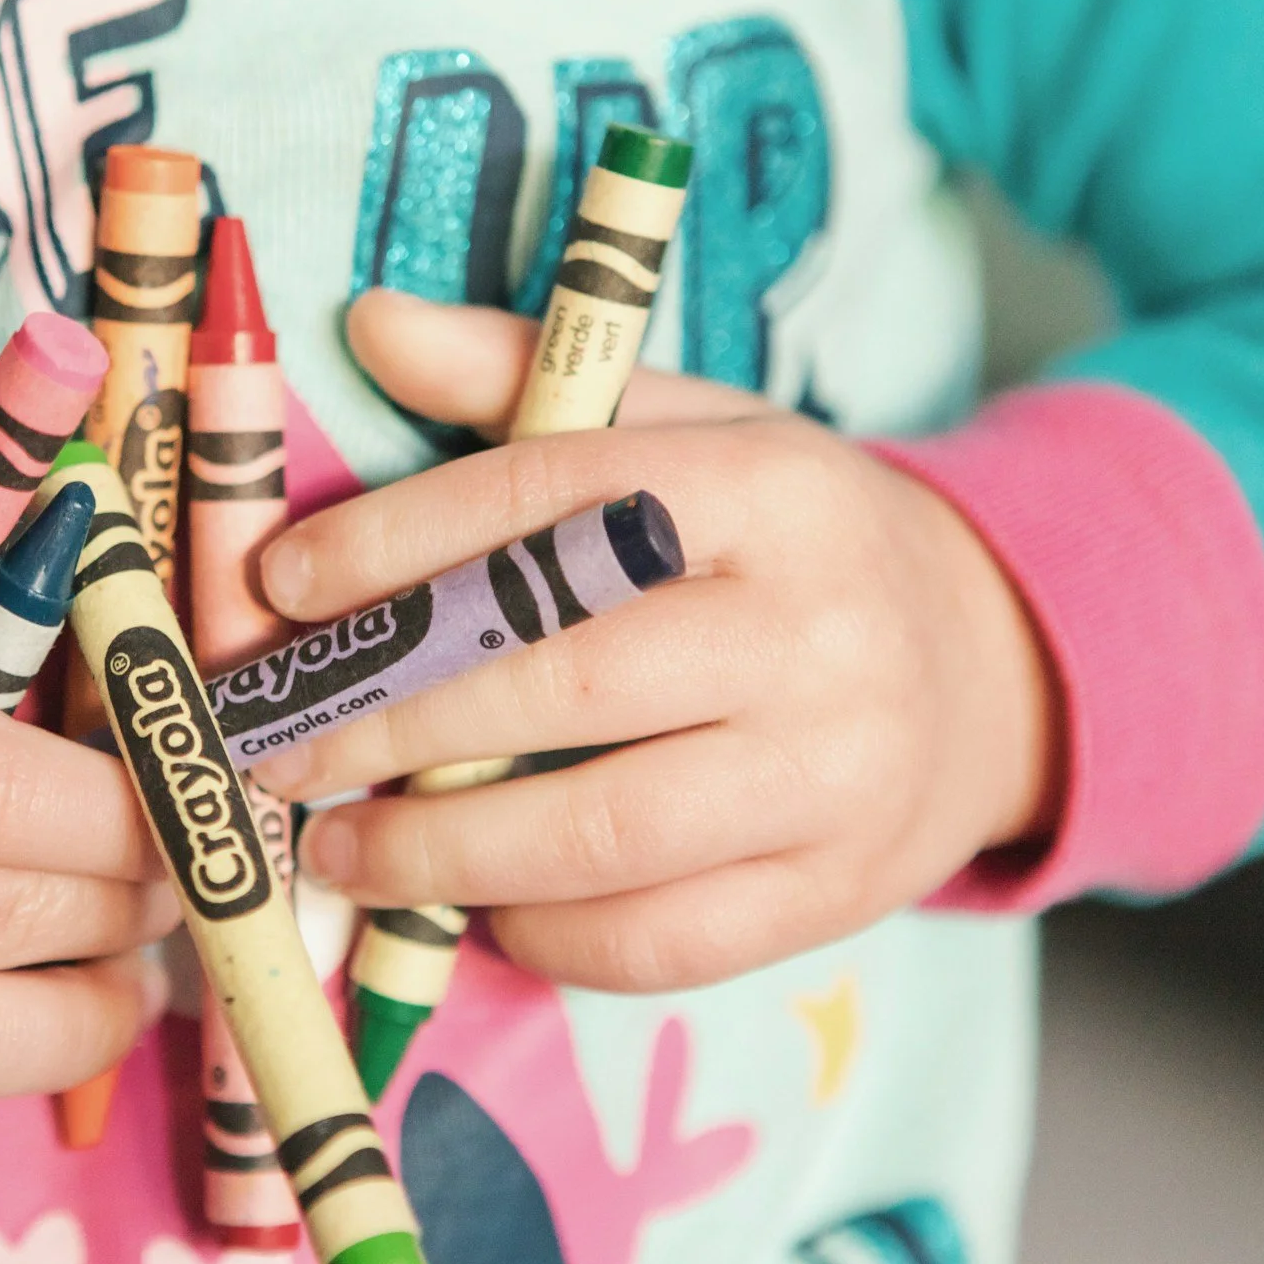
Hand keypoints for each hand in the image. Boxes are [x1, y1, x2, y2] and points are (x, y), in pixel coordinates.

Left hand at [248, 290, 1062, 992]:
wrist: (987, 666)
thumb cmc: (785, 542)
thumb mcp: (687, 432)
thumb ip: (529, 382)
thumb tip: (370, 323)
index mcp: (769, 489)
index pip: (553, 502)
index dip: (397, 545)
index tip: (282, 588)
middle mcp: (813, 632)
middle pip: (560, 682)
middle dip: (388, 722)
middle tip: (276, 746)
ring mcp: (835, 776)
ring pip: (599, 833)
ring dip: (436, 852)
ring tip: (335, 847)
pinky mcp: (836, 892)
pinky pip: (656, 940)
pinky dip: (539, 931)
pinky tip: (469, 903)